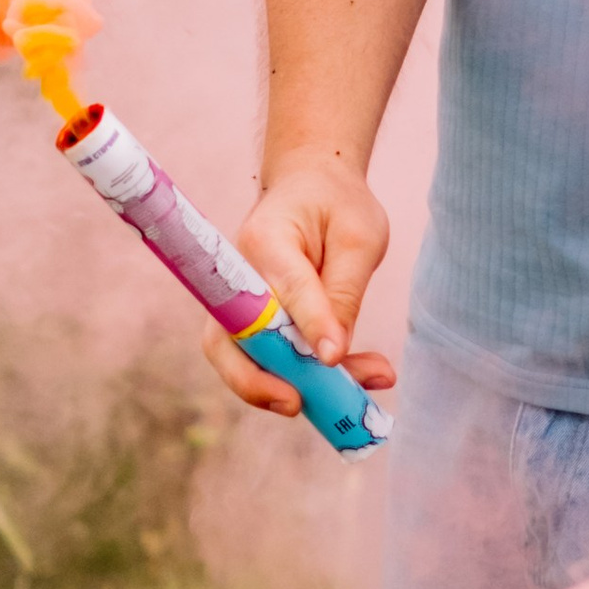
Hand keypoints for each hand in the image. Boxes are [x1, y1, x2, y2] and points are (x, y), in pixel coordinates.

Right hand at [200, 147, 398, 419]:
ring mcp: (238, 302)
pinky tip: (354, 381)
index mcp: (265, 241)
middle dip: (260, 382)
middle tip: (299, 404)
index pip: (285, 291)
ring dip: (292, 386)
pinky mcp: (252, 323)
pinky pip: (265, 360)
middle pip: (229, 342)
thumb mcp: (359, 237)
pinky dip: (303, 378)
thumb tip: (332, 353)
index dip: (309, 327)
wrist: (312, 184)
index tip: (334, 358)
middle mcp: (238, 276)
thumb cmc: (336, 204)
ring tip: (353, 399)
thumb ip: (344, 292)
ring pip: (242, 360)